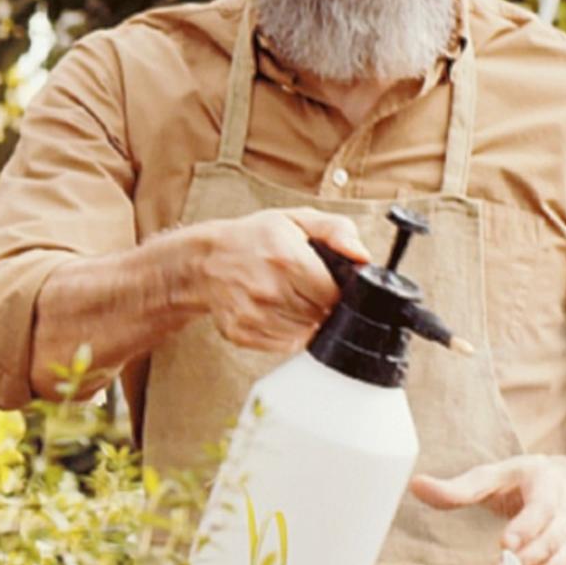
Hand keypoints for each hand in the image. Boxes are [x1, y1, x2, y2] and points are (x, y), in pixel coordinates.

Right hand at [194, 208, 367, 352]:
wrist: (203, 260)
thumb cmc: (253, 238)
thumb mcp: (295, 220)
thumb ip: (336, 230)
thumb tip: (362, 257)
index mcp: (286, 259)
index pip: (335, 295)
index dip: (334, 290)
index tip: (323, 281)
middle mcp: (268, 290)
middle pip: (320, 315)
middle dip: (318, 303)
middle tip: (301, 285)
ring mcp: (253, 315)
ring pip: (304, 332)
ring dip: (302, 319)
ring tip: (284, 295)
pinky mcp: (242, 334)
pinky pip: (283, 344)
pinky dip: (284, 331)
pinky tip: (271, 309)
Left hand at [410, 456, 565, 564]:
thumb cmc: (519, 480)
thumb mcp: (491, 476)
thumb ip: (457, 488)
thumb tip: (415, 485)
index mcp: (546, 481)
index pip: (542, 506)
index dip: (526, 526)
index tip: (506, 544)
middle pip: (555, 535)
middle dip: (532, 553)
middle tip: (505, 564)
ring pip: (563, 554)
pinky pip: (563, 564)